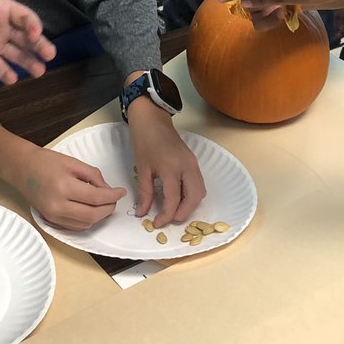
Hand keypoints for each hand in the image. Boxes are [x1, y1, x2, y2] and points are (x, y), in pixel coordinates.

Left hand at [0, 0, 55, 84]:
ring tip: (39, 72)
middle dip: (39, 45)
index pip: (23, 16)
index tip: (35, 33)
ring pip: (17, 54)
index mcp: (1, 9)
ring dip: (29, 62)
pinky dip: (5, 73)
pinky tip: (12, 79)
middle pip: (26, 37)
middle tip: (50, 55)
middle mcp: (3, 27)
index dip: (32, 24)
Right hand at [17, 147, 125, 229]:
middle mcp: (57, 205)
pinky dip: (87, 220)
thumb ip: (93, 176)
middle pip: (92, 215)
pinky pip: (75, 227)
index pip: (96, 198)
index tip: (121, 192)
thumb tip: (108, 190)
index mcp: (63, 186)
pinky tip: (90, 209)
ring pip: (85, 224)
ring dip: (99, 216)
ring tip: (103, 204)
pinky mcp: (50, 220)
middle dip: (108, 208)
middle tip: (114, 199)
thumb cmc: (46, 161)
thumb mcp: (73, 162)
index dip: (112, 196)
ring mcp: (53, 216)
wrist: (21, 168)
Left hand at [127, 99, 205, 226]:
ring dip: (190, 204)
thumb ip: (145, 193)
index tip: (157, 223)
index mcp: (171, 168)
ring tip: (174, 210)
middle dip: (184, 213)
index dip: (166, 215)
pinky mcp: (194, 161)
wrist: (152, 119)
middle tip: (169, 219)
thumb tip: (142, 214)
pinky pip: (199, 183)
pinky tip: (180, 197)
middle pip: (194, 198)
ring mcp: (193, 163)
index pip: (173, 199)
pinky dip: (192, 194)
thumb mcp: (142, 168)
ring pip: (200, 191)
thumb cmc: (144, 141)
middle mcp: (187, 166)